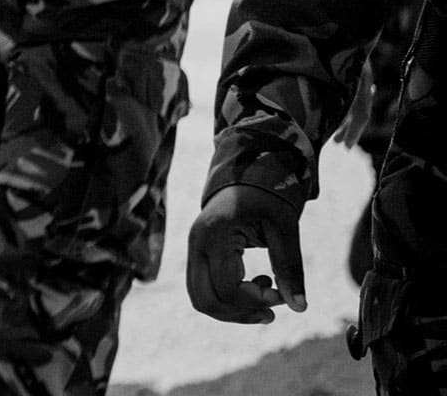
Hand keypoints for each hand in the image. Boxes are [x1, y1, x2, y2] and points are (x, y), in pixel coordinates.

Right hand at [186, 183, 307, 323]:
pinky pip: (203, 288)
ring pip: (200, 299)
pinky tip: (253, 287)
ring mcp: (193, 249)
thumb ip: (290, 267)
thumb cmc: (268, 199)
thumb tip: (299, 308)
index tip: (281, 295)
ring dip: (232, 311)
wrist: (246, 177)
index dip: (256, 301)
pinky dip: (227, 299)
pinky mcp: (197, 253)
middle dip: (240, 314)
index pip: (227, 288)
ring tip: (264, 303)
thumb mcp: (284, 230)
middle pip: (205, 300)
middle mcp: (197, 243)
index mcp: (216, 235)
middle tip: (272, 313)